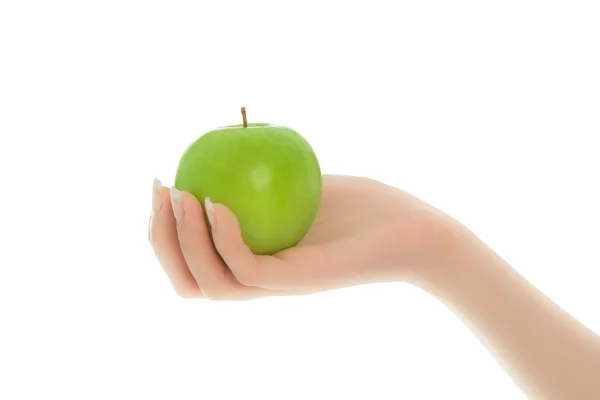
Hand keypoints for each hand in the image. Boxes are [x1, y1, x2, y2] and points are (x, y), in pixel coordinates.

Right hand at [148, 175, 456, 299]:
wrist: (410, 227)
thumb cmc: (360, 205)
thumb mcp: (300, 181)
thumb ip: (260, 176)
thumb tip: (222, 145)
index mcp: (253, 262)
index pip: (190, 263)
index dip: (162, 231)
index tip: (161, 181)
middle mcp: (259, 281)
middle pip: (188, 282)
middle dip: (160, 239)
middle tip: (162, 189)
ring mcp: (278, 285)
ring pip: (210, 284)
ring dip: (184, 241)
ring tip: (184, 194)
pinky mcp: (300, 281)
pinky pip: (248, 269)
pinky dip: (224, 238)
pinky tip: (218, 202)